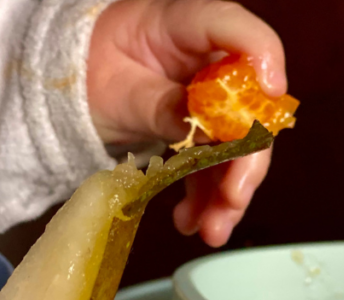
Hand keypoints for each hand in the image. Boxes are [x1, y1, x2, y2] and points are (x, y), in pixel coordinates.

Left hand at [87, 0, 286, 246]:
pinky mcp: (203, 130)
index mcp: (183, 26)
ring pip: (238, 145)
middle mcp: (208, 60)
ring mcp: (210, 98)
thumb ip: (159, 106)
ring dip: (230, 192)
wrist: (71, 88)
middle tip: (234, 198)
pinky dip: (206, 197)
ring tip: (213, 230)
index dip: (263, 56)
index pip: (235, 29)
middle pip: (249, 105)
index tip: (272, 93)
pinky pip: (215, 164)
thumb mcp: (115, 92)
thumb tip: (200, 132)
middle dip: (246, 159)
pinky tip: (190, 223)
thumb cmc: (87, 74)